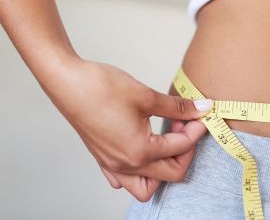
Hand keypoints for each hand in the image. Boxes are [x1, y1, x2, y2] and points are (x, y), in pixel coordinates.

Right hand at [38, 57, 213, 200]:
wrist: (67, 83)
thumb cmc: (101, 88)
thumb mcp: (146, 96)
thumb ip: (177, 107)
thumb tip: (201, 108)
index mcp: (140, 151)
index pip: (181, 148)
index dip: (196, 130)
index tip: (201, 114)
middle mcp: (126, 165)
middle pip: (171, 174)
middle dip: (185, 150)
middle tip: (185, 125)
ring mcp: (112, 165)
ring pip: (146, 186)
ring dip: (163, 170)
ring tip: (166, 141)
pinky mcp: (103, 159)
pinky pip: (124, 180)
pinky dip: (139, 172)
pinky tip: (143, 148)